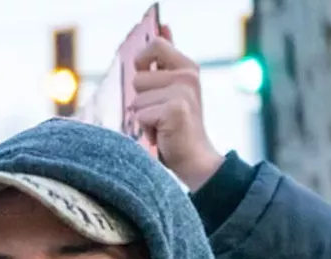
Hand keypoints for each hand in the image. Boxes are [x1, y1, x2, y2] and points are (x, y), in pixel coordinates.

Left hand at [130, 25, 224, 190]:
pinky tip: (162, 133)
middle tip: (159, 113)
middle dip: (141, 99)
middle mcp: (187, 76)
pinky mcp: (175, 110)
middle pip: (138, 78)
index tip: (147, 76)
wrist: (194, 159)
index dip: (141, 61)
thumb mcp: (171, 90)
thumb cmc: (176, 126)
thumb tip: (163, 27)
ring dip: (142, 116)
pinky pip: (140, 114)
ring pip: (136, 99)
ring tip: (160, 124)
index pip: (155, 45)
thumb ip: (165, 61)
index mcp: (187, 67)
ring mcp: (182, 92)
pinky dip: (145, 128)